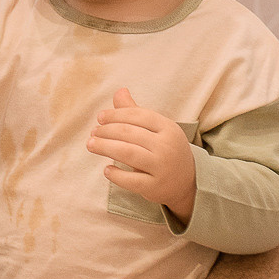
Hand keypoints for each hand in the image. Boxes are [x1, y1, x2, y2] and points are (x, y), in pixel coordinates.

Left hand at [89, 88, 194, 220]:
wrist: (187, 182)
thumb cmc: (164, 149)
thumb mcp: (156, 129)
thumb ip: (135, 112)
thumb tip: (119, 91)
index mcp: (168, 128)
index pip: (138, 115)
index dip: (115, 115)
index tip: (100, 118)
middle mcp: (167, 146)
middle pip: (129, 133)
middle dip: (106, 131)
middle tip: (93, 133)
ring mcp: (162, 168)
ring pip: (127, 153)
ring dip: (104, 147)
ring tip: (91, 145)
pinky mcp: (155, 187)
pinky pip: (131, 180)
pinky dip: (115, 174)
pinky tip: (107, 170)